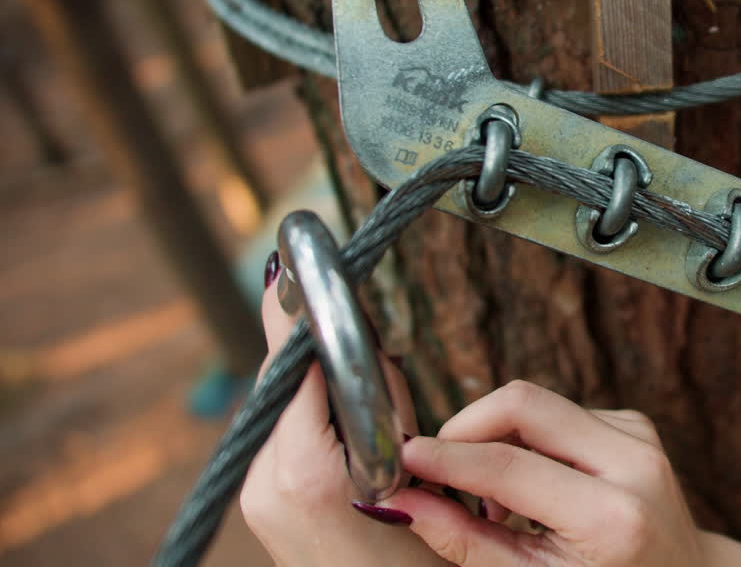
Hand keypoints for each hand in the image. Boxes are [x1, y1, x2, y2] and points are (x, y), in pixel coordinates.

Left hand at [239, 253, 449, 566]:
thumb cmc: (415, 557)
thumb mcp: (415, 471)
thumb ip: (383, 403)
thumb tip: (359, 342)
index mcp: (305, 473)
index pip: (294, 370)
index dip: (293, 320)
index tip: (283, 273)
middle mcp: (265, 480)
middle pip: (282, 383)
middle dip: (316, 356)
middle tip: (362, 364)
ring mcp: (255, 494)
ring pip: (280, 406)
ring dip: (314, 388)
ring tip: (368, 419)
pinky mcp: (259, 500)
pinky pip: (280, 433)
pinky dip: (309, 417)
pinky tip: (345, 432)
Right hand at [378, 380, 708, 566]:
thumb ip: (465, 542)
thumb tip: (401, 502)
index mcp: (611, 517)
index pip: (507, 466)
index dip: (444, 457)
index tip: (402, 457)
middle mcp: (633, 464)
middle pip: (522, 402)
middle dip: (465, 426)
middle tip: (435, 466)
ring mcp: (638, 436)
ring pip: (537, 404)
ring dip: (497, 439)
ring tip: (494, 505)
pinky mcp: (634, 424)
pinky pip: (560, 414)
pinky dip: (530, 443)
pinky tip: (535, 490)